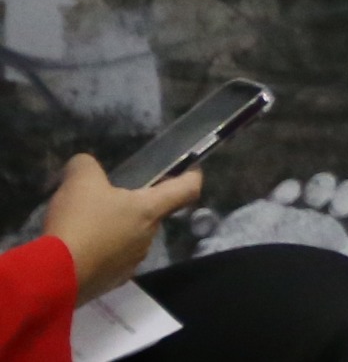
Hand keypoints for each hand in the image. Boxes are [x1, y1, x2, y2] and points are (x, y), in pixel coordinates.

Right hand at [43, 154, 197, 297]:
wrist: (54, 277)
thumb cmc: (79, 223)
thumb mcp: (79, 181)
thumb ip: (87, 165)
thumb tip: (85, 166)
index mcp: (150, 210)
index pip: (188, 189)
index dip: (192, 176)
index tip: (189, 168)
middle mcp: (148, 238)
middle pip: (151, 214)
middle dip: (133, 204)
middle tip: (105, 198)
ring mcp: (131, 263)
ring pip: (130, 238)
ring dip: (115, 229)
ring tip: (85, 224)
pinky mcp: (111, 282)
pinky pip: (112, 260)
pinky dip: (100, 251)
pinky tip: (77, 247)